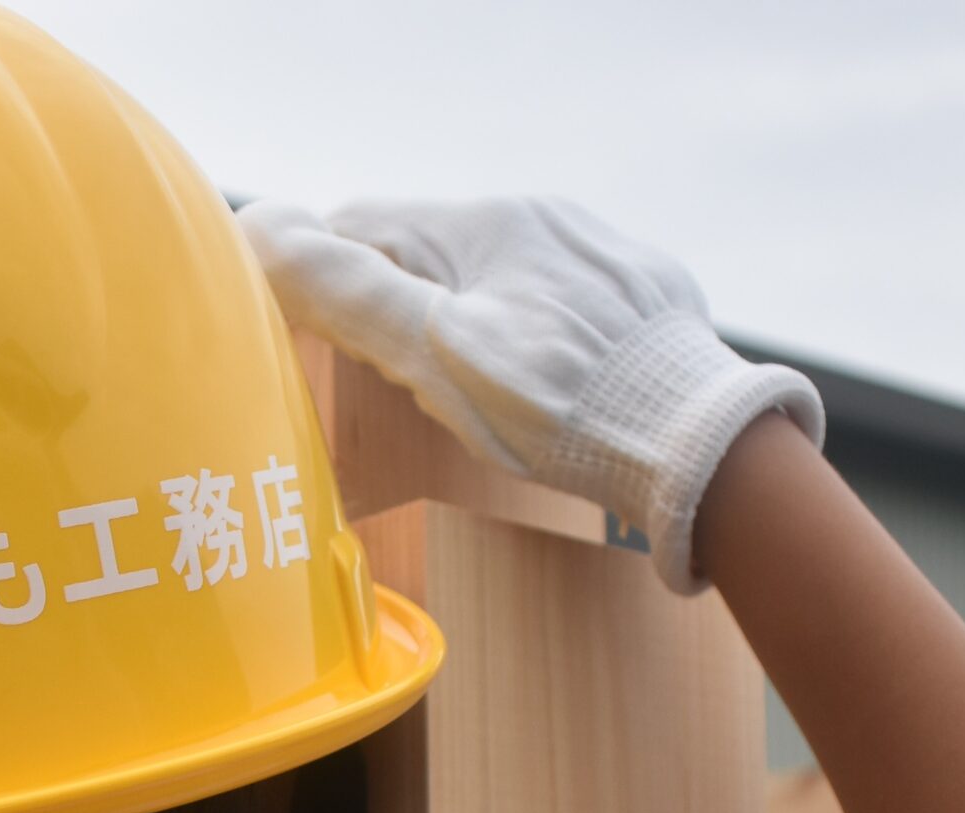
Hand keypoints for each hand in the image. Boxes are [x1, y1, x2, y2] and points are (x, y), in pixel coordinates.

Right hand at [239, 196, 822, 592]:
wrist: (699, 444)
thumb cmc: (565, 410)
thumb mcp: (439, 357)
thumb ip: (352, 297)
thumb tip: (265, 234)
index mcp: (483, 223)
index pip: (361, 226)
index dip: (316, 273)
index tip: (293, 325)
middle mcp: (540, 216)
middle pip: (425, 248)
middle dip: (387, 297)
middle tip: (365, 367)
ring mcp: (594, 251)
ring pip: (489, 272)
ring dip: (453, 312)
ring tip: (446, 379)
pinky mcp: (636, 290)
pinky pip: (551, 298)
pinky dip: (520, 330)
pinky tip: (530, 379)